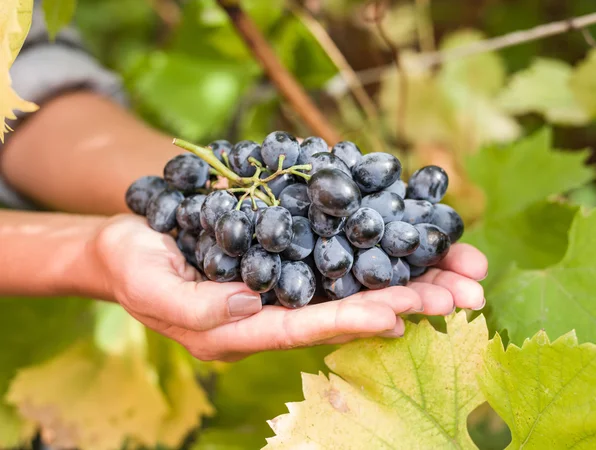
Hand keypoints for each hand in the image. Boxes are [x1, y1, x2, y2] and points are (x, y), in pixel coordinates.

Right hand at [92, 215, 486, 361]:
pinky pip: (338, 247)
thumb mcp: (151, 288)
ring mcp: (287, 277)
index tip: (404, 311)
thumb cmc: (134, 268)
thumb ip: (197, 305)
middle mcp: (277, 306)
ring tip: (461, 269)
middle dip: (407, 299)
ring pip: (355, 277)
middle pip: (349, 306)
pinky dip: (376, 242)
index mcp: (246, 328)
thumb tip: (250, 303)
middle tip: (464, 293)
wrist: (131, 242)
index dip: (355, 319)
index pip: (310, 326)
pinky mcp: (288, 247)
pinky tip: (413, 237)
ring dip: (408, 271)